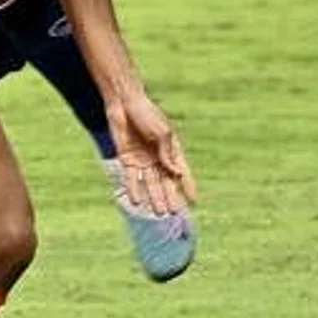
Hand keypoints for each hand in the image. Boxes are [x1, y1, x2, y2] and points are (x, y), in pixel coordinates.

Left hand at [105, 88, 196, 214]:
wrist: (123, 103)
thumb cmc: (146, 113)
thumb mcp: (162, 133)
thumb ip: (167, 154)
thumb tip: (176, 173)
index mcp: (171, 149)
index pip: (182, 171)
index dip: (188, 185)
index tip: (194, 201)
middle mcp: (158, 157)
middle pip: (166, 181)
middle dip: (170, 197)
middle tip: (174, 213)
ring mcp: (143, 160)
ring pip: (150, 184)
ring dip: (154, 198)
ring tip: (159, 212)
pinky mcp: (128, 160)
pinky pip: (132, 179)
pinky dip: (134, 190)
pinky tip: (137, 202)